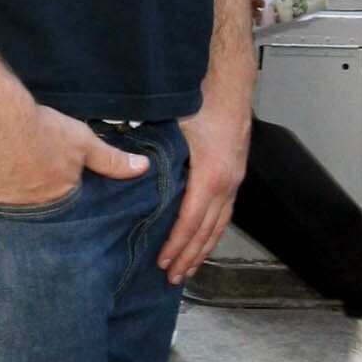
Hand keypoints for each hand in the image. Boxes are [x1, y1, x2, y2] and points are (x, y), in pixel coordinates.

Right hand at [0, 99, 147, 209]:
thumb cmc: (43, 130)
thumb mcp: (83, 142)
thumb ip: (112, 160)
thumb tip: (143, 168)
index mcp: (61, 198)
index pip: (66, 207)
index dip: (60, 195)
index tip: (53, 183)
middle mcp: (35, 211)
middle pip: (40, 212)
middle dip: (38, 202)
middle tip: (31, 181)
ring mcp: (7, 209)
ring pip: (14, 210)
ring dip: (15, 200)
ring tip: (12, 180)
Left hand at [158, 86, 249, 285]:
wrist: (231, 83)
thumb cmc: (201, 101)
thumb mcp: (173, 126)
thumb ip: (152, 152)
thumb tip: (125, 170)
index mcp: (210, 175)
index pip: (191, 220)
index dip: (177, 244)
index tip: (162, 262)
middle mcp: (227, 183)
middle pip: (207, 230)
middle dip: (190, 256)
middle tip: (173, 278)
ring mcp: (234, 180)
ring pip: (220, 225)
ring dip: (203, 250)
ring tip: (189, 270)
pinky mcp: (236, 175)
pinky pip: (226, 213)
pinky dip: (214, 232)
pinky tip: (204, 242)